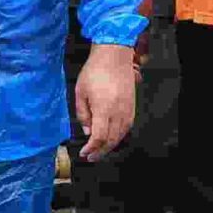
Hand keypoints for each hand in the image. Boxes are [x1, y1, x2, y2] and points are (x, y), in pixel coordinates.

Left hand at [75, 43, 138, 162]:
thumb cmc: (95, 70)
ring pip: (120, 136)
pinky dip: (118, 136)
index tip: (84, 153)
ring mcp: (127, 110)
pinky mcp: (132, 106)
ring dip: (110, 146)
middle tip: (91, 156)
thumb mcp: (80, 92)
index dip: (91, 149)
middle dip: (100, 152)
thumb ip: (82, 114)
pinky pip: (127, 127)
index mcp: (103, 109)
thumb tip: (87, 130)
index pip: (99, 137)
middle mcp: (117, 112)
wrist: (114, 56)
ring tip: (100, 150)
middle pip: (111, 140)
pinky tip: (111, 137)